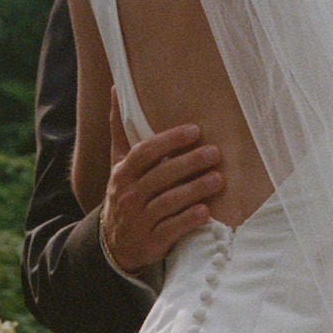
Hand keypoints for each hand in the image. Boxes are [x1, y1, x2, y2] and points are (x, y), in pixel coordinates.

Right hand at [100, 91, 223, 273]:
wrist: (114, 244)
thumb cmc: (124, 194)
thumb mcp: (117, 163)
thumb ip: (120, 129)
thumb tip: (117, 88)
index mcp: (122, 173)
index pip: (145, 152)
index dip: (169, 140)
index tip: (195, 131)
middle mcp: (128, 195)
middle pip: (161, 176)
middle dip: (189, 163)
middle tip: (215, 152)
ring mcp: (139, 220)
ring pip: (168, 202)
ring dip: (195, 190)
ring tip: (218, 179)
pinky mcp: (150, 242)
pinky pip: (171, 229)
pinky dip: (188, 220)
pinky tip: (206, 211)